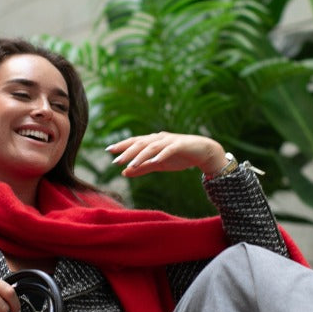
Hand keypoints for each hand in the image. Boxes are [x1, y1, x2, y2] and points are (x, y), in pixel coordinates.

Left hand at [106, 132, 226, 177]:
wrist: (203, 152)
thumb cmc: (179, 156)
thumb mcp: (158, 164)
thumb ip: (142, 168)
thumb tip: (123, 172)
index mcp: (153, 141)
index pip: (134, 142)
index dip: (122, 145)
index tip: (109, 150)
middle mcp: (159, 139)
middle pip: (140, 143)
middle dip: (127, 152)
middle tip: (116, 160)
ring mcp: (170, 141)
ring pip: (152, 147)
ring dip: (141, 156)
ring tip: (131, 165)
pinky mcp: (181, 145)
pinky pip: (169, 150)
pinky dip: (161, 155)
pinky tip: (155, 161)